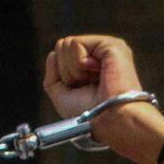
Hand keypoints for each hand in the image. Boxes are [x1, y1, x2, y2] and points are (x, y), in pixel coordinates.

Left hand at [43, 34, 161, 160]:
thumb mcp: (61, 95)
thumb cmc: (89, 114)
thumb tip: (53, 53)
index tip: (80, 89)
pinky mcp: (110, 44)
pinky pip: (75, 44)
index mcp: (91, 64)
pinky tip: (96, 73)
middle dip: (66, 71)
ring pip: (66, 44)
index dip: (62, 75)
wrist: (108, 120)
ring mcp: (105, 47)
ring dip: (73, 70)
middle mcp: (99, 53)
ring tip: (93, 80)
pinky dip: (78, 64)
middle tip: (86, 84)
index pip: (61, 54)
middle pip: (62, 46)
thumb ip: (53, 73)